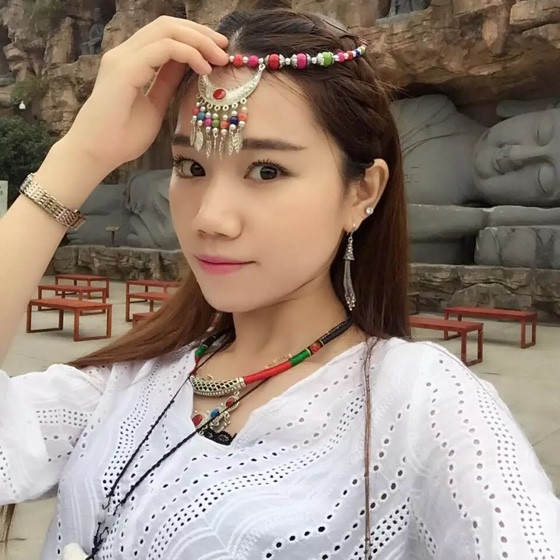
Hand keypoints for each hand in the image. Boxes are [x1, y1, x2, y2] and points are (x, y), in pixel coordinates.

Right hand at [63, 16, 228, 174]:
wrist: (96, 153)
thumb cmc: (122, 137)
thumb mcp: (155, 105)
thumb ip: (167, 82)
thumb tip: (187, 65)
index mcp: (132, 60)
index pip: (165, 33)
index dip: (194, 36)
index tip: (218, 51)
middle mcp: (125, 53)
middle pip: (167, 25)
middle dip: (200, 32)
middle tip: (225, 48)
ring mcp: (123, 58)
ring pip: (166, 30)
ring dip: (198, 40)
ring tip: (218, 58)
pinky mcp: (124, 70)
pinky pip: (163, 49)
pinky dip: (188, 54)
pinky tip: (203, 69)